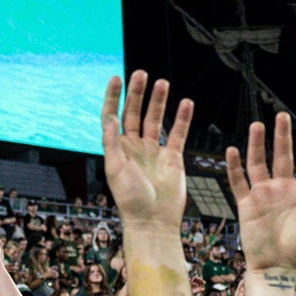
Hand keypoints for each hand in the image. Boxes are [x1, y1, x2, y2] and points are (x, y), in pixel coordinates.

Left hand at [101, 72, 191, 229]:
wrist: (154, 222)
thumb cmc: (131, 200)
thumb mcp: (115, 170)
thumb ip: (112, 143)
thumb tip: (109, 118)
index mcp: (117, 149)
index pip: (112, 116)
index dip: (113, 97)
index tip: (116, 78)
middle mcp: (134, 147)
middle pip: (134, 113)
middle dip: (137, 93)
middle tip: (141, 73)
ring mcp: (153, 152)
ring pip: (156, 120)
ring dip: (158, 101)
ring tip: (163, 82)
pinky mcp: (172, 159)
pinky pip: (178, 134)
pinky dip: (182, 119)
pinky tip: (186, 103)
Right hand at [225, 114, 295, 274]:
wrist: (275, 267)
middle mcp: (284, 189)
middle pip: (283, 156)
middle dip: (283, 136)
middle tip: (282, 115)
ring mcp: (264, 194)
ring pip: (259, 163)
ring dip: (257, 145)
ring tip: (257, 125)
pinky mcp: (247, 204)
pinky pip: (239, 181)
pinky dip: (234, 167)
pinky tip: (232, 150)